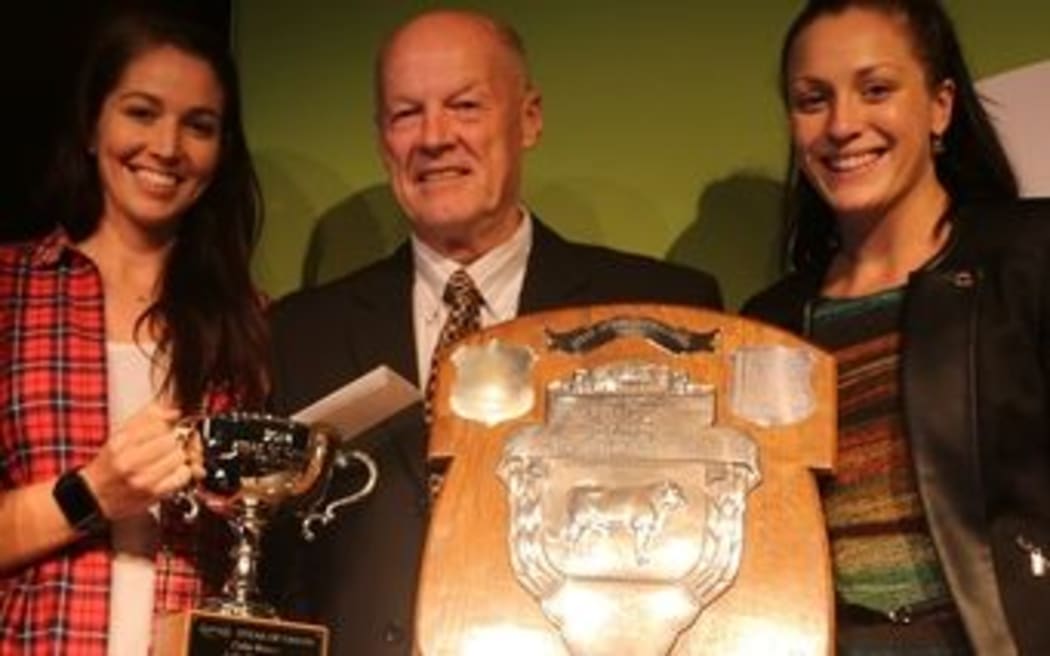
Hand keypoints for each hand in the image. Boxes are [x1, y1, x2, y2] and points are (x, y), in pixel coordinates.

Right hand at [79, 402, 204, 520]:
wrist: (95, 495)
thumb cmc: (109, 464)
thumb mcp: (120, 435)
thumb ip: (146, 418)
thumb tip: (173, 412)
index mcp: (120, 443)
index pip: (158, 423)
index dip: (166, 424)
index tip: (165, 428)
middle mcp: (129, 461)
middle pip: (171, 439)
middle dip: (173, 440)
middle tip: (166, 445)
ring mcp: (142, 479)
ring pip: (179, 456)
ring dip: (178, 456)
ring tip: (167, 459)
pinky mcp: (154, 493)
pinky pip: (183, 475)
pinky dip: (181, 472)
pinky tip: (171, 472)